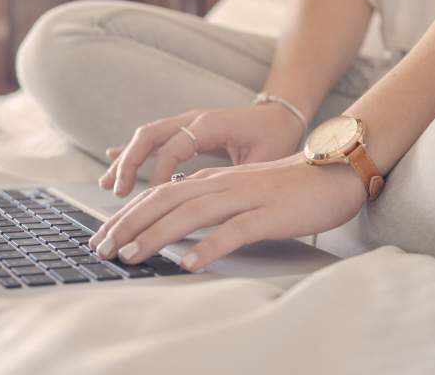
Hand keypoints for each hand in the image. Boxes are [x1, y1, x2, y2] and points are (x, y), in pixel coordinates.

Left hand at [89, 154, 366, 271]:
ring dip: (157, 235)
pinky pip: (235, 231)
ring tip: (131, 255)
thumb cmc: (285, 188)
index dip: (127, 215)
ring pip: (191, 213)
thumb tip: (174, 223)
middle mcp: (222, 184)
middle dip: (128, 224)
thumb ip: (209, 202)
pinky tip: (189, 263)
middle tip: (102, 248)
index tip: (103, 237)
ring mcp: (245, 197)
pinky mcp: (269, 214)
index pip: (159, 194)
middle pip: (165, 201)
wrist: (332, 172)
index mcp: (212, 180)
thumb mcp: (239, 191)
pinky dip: (209, 246)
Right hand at [100, 104, 305, 196]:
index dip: (161, 172)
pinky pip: (153, 139)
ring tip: (108, 186)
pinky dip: (132, 151)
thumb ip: (238, 178)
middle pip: (150, 135)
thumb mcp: (263, 160)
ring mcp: (186, 122)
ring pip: (146, 137)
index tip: (152, 198)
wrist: (280, 115)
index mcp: (211, 124)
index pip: (175, 147)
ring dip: (126, 160)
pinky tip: (112, 160)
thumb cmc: (275, 137)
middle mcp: (193, 119)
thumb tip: (218, 206)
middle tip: (117, 192)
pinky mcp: (185, 130)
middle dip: (130, 163)